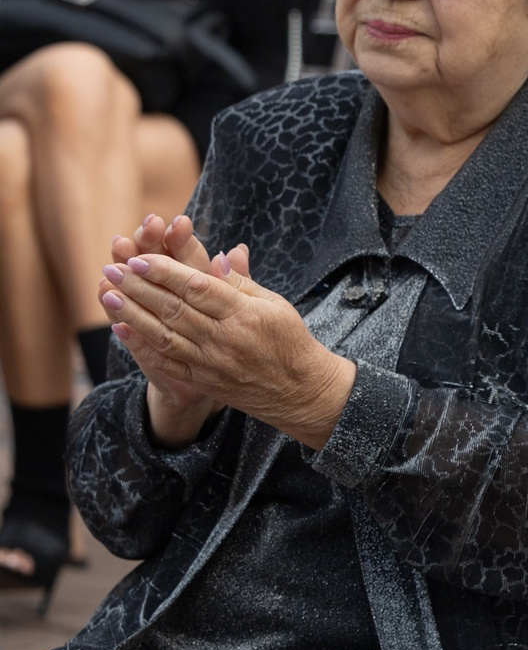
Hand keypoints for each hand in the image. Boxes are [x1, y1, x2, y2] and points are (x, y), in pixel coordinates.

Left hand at [100, 242, 355, 450]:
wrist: (299, 391)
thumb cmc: (289, 341)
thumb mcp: (276, 305)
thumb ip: (241, 283)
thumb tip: (216, 257)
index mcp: (245, 314)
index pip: (197, 287)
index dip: (165, 271)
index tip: (140, 258)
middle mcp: (225, 339)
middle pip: (174, 309)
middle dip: (138, 287)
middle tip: (113, 268)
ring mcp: (211, 363)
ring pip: (163, 335)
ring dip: (131, 314)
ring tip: (107, 294)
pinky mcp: (203, 381)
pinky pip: (167, 362)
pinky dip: (141, 346)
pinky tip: (121, 329)